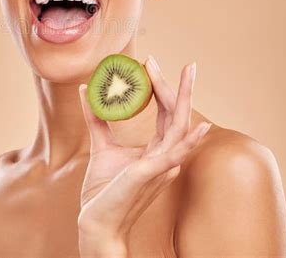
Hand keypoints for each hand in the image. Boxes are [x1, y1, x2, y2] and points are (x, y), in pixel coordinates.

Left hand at [77, 56, 211, 243]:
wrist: (96, 221)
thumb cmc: (103, 190)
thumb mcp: (100, 145)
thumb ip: (96, 119)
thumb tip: (85, 90)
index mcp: (156, 150)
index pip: (167, 114)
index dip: (163, 88)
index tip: (152, 63)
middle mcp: (164, 156)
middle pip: (177, 116)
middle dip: (179, 87)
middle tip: (181, 64)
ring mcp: (160, 166)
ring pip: (179, 129)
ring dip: (184, 101)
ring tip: (188, 75)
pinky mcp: (149, 174)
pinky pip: (173, 155)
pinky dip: (188, 141)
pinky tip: (200, 126)